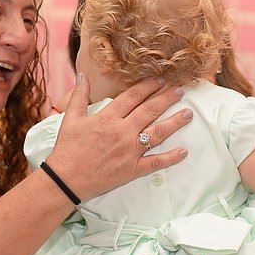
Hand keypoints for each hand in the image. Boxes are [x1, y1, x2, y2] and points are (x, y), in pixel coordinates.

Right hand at [48, 76, 192, 201]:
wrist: (66, 179)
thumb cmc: (67, 149)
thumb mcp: (71, 119)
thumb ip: (79, 95)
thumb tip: (82, 75)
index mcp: (108, 118)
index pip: (133, 96)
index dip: (149, 86)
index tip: (161, 80)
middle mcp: (123, 132)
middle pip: (150, 110)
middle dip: (167, 98)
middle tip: (180, 90)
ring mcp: (130, 151)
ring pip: (157, 133)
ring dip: (174, 123)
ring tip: (188, 114)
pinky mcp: (132, 169)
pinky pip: (155, 163)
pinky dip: (170, 158)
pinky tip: (184, 152)